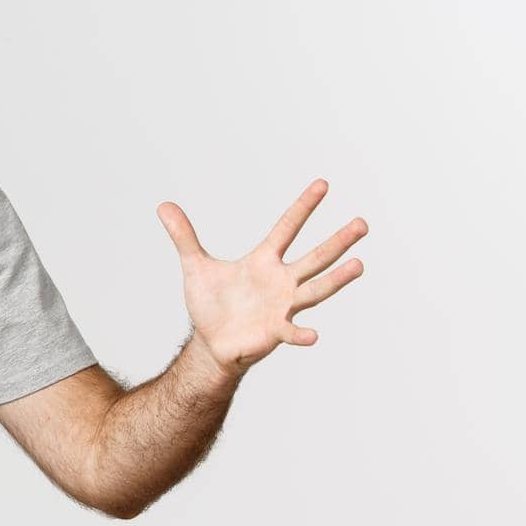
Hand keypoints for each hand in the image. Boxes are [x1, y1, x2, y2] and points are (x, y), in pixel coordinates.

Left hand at [158, 179, 367, 379]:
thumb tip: (163, 205)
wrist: (210, 342)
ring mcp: (282, 306)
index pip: (287, 227)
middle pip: (315, 257)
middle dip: (338, 241)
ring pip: (315, 289)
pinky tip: (313, 336)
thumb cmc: (211, 304)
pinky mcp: (275, 331)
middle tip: (363, 223)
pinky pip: (291, 331)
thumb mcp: (195, 266)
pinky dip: (301, 334)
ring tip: (359, 265)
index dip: (304, 206)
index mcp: (264, 260)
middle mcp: (281, 280)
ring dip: (336, 279)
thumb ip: (183, 237)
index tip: (323, 184)